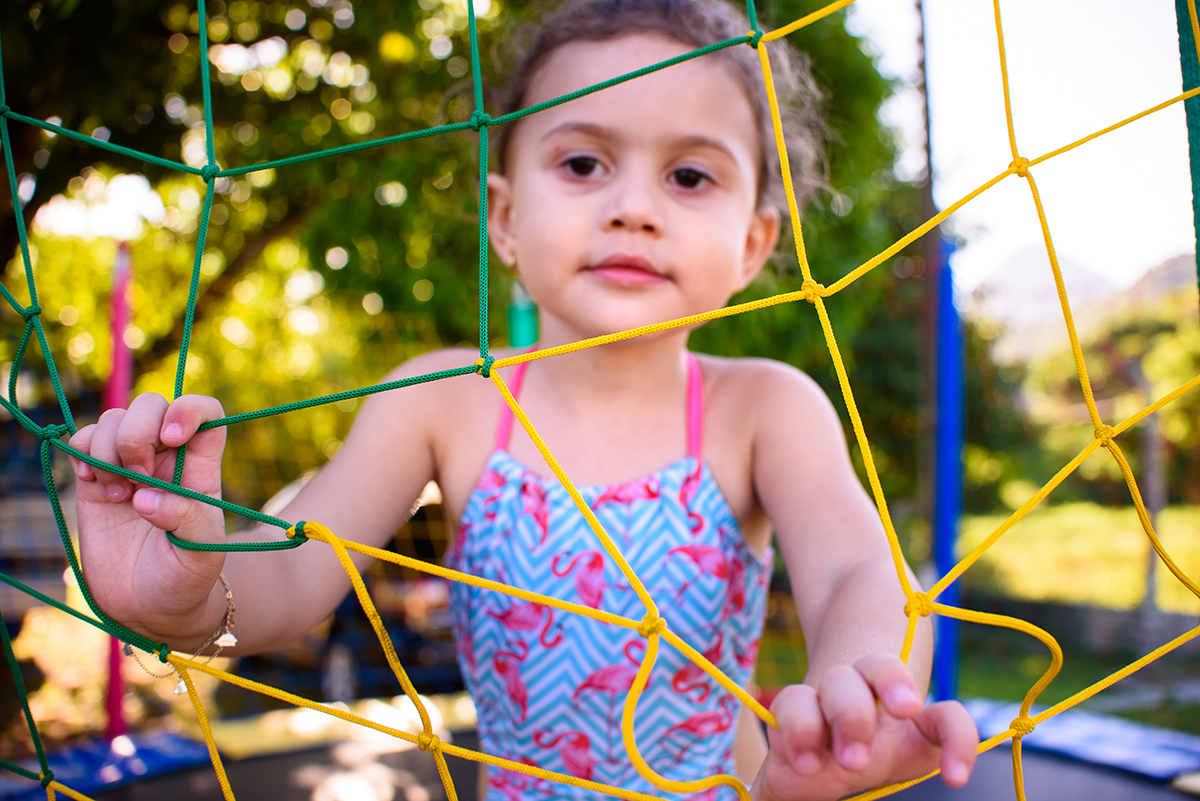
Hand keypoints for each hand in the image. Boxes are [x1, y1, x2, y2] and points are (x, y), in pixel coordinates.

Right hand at [70, 393, 228, 644]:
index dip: (188, 410)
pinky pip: (83, 439)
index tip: (172, 437)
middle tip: (137, 479)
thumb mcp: (202, 554)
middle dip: (138, 433)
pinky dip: (82, 452)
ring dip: (108, 449)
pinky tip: (94, 484)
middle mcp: (166, 458)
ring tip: (119, 494)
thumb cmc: (186, 577)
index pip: (205, 412)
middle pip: (152, 404)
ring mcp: (130, 465)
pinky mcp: (96, 479)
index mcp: (201, 467)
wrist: (149, 606)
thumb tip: (147, 497)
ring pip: (114, 419)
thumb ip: (186, 520)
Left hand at [750, 653, 977, 800]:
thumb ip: (774, 779)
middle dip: (844, 713)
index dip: (795, 726)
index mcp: (809, 711)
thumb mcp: (794, 770)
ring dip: (888, 692)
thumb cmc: (823, 751)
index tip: (799, 765)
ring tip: (892, 728)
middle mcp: (847, 696)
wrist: (858, 728)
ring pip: (880, 667)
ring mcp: (888, 705)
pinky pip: (950, 718)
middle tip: (849, 758)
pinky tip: (956, 775)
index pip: (796, 702)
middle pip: (840, 682)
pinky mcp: (928, 727)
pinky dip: (958, 741)